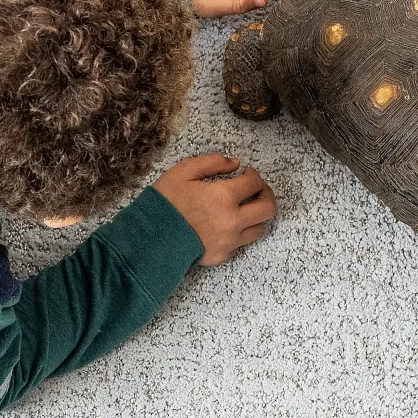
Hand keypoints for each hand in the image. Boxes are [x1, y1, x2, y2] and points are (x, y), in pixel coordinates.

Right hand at [151, 154, 275, 265]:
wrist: (149, 239)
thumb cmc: (164, 204)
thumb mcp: (183, 171)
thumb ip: (212, 162)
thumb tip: (234, 163)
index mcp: (224, 196)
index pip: (254, 182)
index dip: (253, 174)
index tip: (246, 172)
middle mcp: (233, 220)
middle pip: (268, 208)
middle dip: (266, 194)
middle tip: (256, 189)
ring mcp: (229, 241)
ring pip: (260, 228)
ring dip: (256, 216)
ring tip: (245, 209)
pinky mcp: (222, 255)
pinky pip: (241, 243)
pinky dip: (240, 232)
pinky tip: (227, 225)